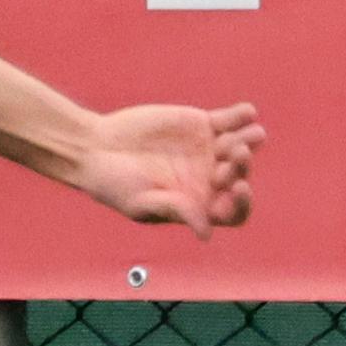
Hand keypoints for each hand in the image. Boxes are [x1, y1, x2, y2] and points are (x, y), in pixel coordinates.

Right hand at [71, 102, 263, 236]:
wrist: (95, 148)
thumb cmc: (114, 184)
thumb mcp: (142, 202)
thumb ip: (177, 210)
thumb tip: (207, 232)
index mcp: (198, 204)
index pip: (233, 210)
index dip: (243, 202)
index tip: (239, 187)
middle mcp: (208, 179)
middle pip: (242, 175)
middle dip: (243, 166)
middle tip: (233, 154)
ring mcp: (208, 151)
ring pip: (242, 146)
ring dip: (249, 141)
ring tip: (248, 135)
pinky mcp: (202, 125)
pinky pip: (231, 120)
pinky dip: (242, 116)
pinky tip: (246, 113)